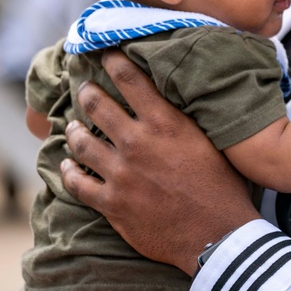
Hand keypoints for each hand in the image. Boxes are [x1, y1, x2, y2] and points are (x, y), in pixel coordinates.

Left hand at [61, 49, 261, 274]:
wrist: (217, 236)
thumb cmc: (222, 187)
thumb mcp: (210, 142)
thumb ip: (184, 121)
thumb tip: (172, 101)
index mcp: (165, 123)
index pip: (129, 79)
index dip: (112, 61)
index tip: (105, 54)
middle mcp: (138, 143)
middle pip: (96, 105)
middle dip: (87, 93)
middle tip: (85, 89)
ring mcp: (120, 174)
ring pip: (81, 143)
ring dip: (74, 131)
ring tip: (73, 127)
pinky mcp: (111, 204)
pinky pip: (77, 183)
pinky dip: (69, 172)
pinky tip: (68, 166)